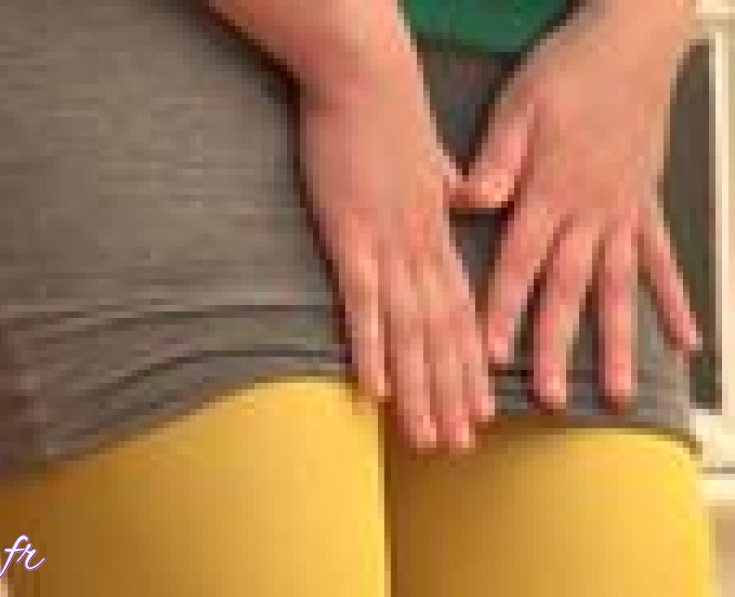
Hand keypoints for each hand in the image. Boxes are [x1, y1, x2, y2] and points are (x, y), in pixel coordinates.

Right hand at [301, 55, 490, 452]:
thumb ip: (444, 185)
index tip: (479, 409)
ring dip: (420, 390)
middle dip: (451, 395)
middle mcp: (421, 249)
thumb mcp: (425, 156)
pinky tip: (375, 389)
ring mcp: (388, 245)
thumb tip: (458, 194)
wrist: (365, 76)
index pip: (461, 313)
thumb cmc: (388, 114)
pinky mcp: (350, 235)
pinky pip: (363, 302)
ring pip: (410, 332)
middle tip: (457, 445)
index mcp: (436, 233)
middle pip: (442, 335)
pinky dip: (371, 347)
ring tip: (425, 437)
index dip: (470, 365)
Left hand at [457, 1, 699, 409]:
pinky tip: (686, 342)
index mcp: (549, 193)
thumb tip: (467, 202)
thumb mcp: (518, 108)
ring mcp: (624, 214)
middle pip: (568, 291)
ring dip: (619, 343)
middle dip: (557, 347)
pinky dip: (674, 303)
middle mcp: (589, 213)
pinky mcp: (647, 206)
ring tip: (619, 395)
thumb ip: (495, 162)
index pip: (520, 264)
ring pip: (619, 290)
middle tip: (550, 399)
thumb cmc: (568, 71)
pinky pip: (662, 262)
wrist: (633, 41)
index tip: (491, 356)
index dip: (503, 311)